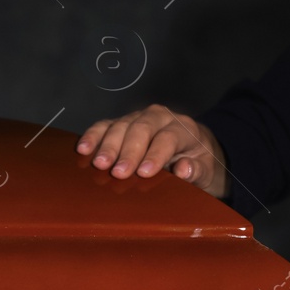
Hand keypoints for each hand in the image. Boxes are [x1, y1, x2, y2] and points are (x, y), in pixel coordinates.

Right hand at [76, 104, 229, 199]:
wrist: (194, 149)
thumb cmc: (198, 163)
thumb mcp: (206, 172)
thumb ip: (196, 170)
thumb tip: (183, 169)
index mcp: (184, 128)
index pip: (168, 138)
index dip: (156, 154)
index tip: (145, 172)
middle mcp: (161, 117)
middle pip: (142, 129)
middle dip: (128, 151)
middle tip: (118, 172)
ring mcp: (140, 118)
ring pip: (121, 125)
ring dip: (108, 145)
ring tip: (98, 163)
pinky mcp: (123, 123)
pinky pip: (106, 125)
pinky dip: (93, 136)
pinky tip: (83, 148)